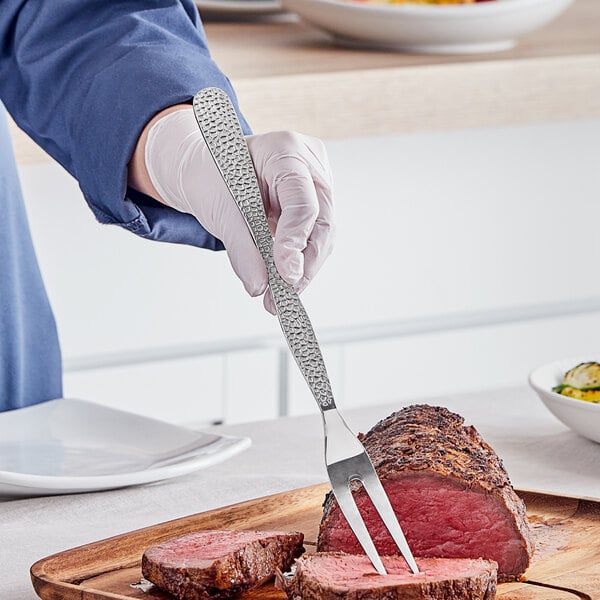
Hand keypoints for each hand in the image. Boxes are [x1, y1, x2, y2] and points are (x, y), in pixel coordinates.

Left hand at [129, 106, 334, 313]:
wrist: (205, 169)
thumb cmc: (212, 175)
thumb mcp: (219, 208)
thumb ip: (241, 248)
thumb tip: (259, 285)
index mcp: (286, 151)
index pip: (303, 203)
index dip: (295, 242)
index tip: (286, 275)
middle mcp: (309, 165)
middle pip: (322, 222)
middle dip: (305, 264)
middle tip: (286, 294)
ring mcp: (315, 185)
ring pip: (322, 235)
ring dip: (303, 269)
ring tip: (280, 298)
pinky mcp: (313, 205)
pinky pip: (312, 238)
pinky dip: (298, 262)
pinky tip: (285, 283)